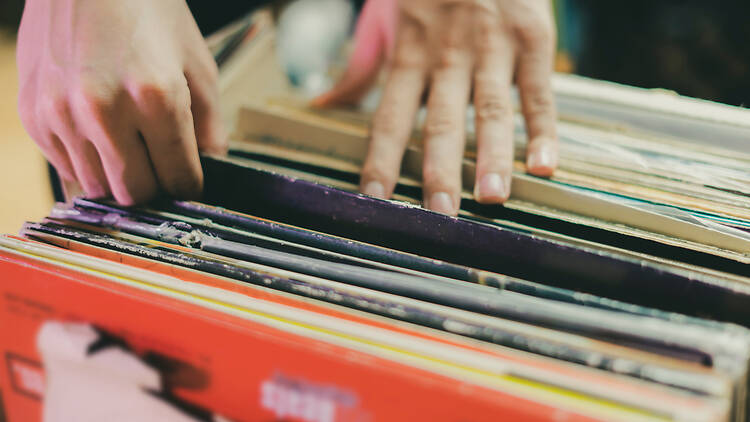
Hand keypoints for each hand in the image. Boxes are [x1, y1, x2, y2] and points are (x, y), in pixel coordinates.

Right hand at [17, 0, 225, 204]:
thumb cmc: (148, 14)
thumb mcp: (197, 65)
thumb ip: (209, 127)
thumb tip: (211, 171)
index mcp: (155, 96)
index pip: (178, 179)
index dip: (189, 187)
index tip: (189, 184)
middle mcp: (104, 109)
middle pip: (135, 193)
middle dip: (155, 187)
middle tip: (161, 167)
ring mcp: (62, 114)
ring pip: (98, 188)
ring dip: (118, 177)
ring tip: (129, 144)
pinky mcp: (34, 115)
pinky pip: (65, 168)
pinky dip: (87, 163)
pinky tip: (100, 133)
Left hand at [315, 0, 557, 214]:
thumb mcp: (393, 23)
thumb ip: (363, 68)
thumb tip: (325, 104)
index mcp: (410, 55)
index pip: (391, 117)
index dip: (382, 159)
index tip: (374, 200)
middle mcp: (448, 57)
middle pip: (442, 121)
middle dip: (440, 169)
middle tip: (440, 214)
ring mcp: (492, 50)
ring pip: (491, 109)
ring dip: (493, 155)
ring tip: (493, 198)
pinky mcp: (532, 40)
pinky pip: (539, 91)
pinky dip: (543, 128)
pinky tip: (544, 163)